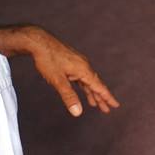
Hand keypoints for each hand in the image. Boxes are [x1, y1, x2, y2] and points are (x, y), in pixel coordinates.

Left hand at [0, 26, 119, 116]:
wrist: (38, 42)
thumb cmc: (48, 59)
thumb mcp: (58, 81)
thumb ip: (69, 97)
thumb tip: (78, 112)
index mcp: (83, 70)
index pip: (99, 87)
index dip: (107, 97)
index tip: (115, 105)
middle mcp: (84, 65)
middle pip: (95, 84)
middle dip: (101, 97)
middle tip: (107, 109)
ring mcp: (78, 63)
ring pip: (88, 80)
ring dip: (92, 92)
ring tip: (95, 104)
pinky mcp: (71, 62)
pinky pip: (81, 76)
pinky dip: (84, 85)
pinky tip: (83, 89)